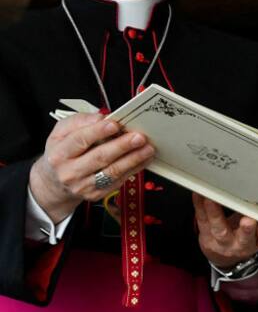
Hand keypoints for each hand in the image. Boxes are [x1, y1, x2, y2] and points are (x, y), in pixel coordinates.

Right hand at [29, 113, 154, 222]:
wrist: (54, 183)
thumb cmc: (62, 152)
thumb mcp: (60, 133)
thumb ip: (79, 121)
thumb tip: (100, 117)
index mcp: (59, 154)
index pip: (79, 140)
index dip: (98, 132)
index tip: (115, 124)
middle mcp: (70, 172)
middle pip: (99, 157)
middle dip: (122, 146)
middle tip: (139, 137)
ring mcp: (83, 186)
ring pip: (112, 172)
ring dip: (133, 159)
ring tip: (148, 148)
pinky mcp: (96, 194)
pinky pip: (118, 181)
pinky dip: (134, 169)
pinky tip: (144, 159)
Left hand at [193, 194, 257, 268]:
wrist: (224, 254)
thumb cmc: (245, 235)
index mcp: (257, 241)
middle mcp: (240, 244)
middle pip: (244, 238)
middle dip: (246, 229)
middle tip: (248, 220)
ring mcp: (222, 242)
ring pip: (219, 229)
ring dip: (215, 213)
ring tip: (212, 200)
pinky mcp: (205, 235)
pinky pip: (202, 220)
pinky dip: (199, 206)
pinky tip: (198, 194)